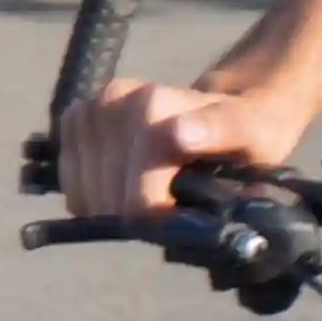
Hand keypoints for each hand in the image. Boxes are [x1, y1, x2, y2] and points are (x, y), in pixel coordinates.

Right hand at [63, 71, 313, 220]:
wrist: (229, 102)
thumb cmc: (246, 130)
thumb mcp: (252, 133)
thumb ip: (221, 132)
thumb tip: (179, 134)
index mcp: (156, 106)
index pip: (134, 196)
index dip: (156, 221)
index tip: (179, 218)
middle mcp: (119, 99)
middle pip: (107, 198)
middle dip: (134, 216)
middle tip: (167, 209)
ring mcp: (94, 106)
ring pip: (82, 190)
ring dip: (111, 206)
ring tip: (146, 196)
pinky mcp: (79, 115)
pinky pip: (69, 176)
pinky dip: (90, 191)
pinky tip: (120, 185)